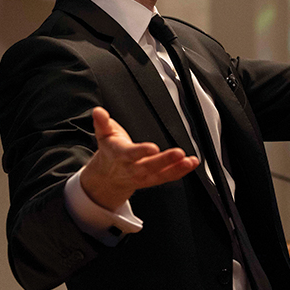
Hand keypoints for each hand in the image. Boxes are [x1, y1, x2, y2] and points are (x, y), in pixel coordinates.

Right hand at [80, 107, 198, 210]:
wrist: (108, 176)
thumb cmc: (110, 151)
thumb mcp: (104, 134)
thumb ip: (102, 122)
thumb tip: (98, 111)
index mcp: (120, 155)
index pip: (131, 154)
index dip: (141, 152)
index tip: (152, 148)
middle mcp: (132, 168)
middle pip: (149, 166)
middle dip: (164, 160)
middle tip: (179, 153)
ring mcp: (144, 176)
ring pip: (161, 174)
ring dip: (177, 168)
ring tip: (189, 161)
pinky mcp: (153, 179)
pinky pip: (168, 177)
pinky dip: (181, 171)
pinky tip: (191, 164)